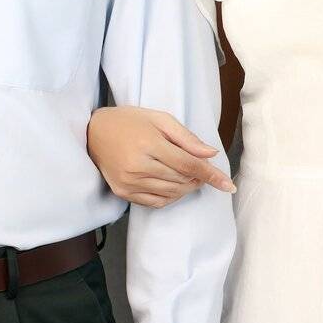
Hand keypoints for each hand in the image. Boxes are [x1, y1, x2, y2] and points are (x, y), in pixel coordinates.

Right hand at [86, 105, 234, 207]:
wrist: (93, 131)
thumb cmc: (130, 121)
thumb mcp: (160, 119)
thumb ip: (186, 138)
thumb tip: (210, 155)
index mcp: (149, 145)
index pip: (189, 166)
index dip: (212, 176)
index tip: (229, 186)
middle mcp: (138, 166)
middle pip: (182, 181)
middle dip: (198, 178)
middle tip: (202, 170)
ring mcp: (129, 182)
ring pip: (172, 194)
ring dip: (186, 188)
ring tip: (188, 177)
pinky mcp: (123, 192)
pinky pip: (156, 202)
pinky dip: (171, 197)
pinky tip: (173, 186)